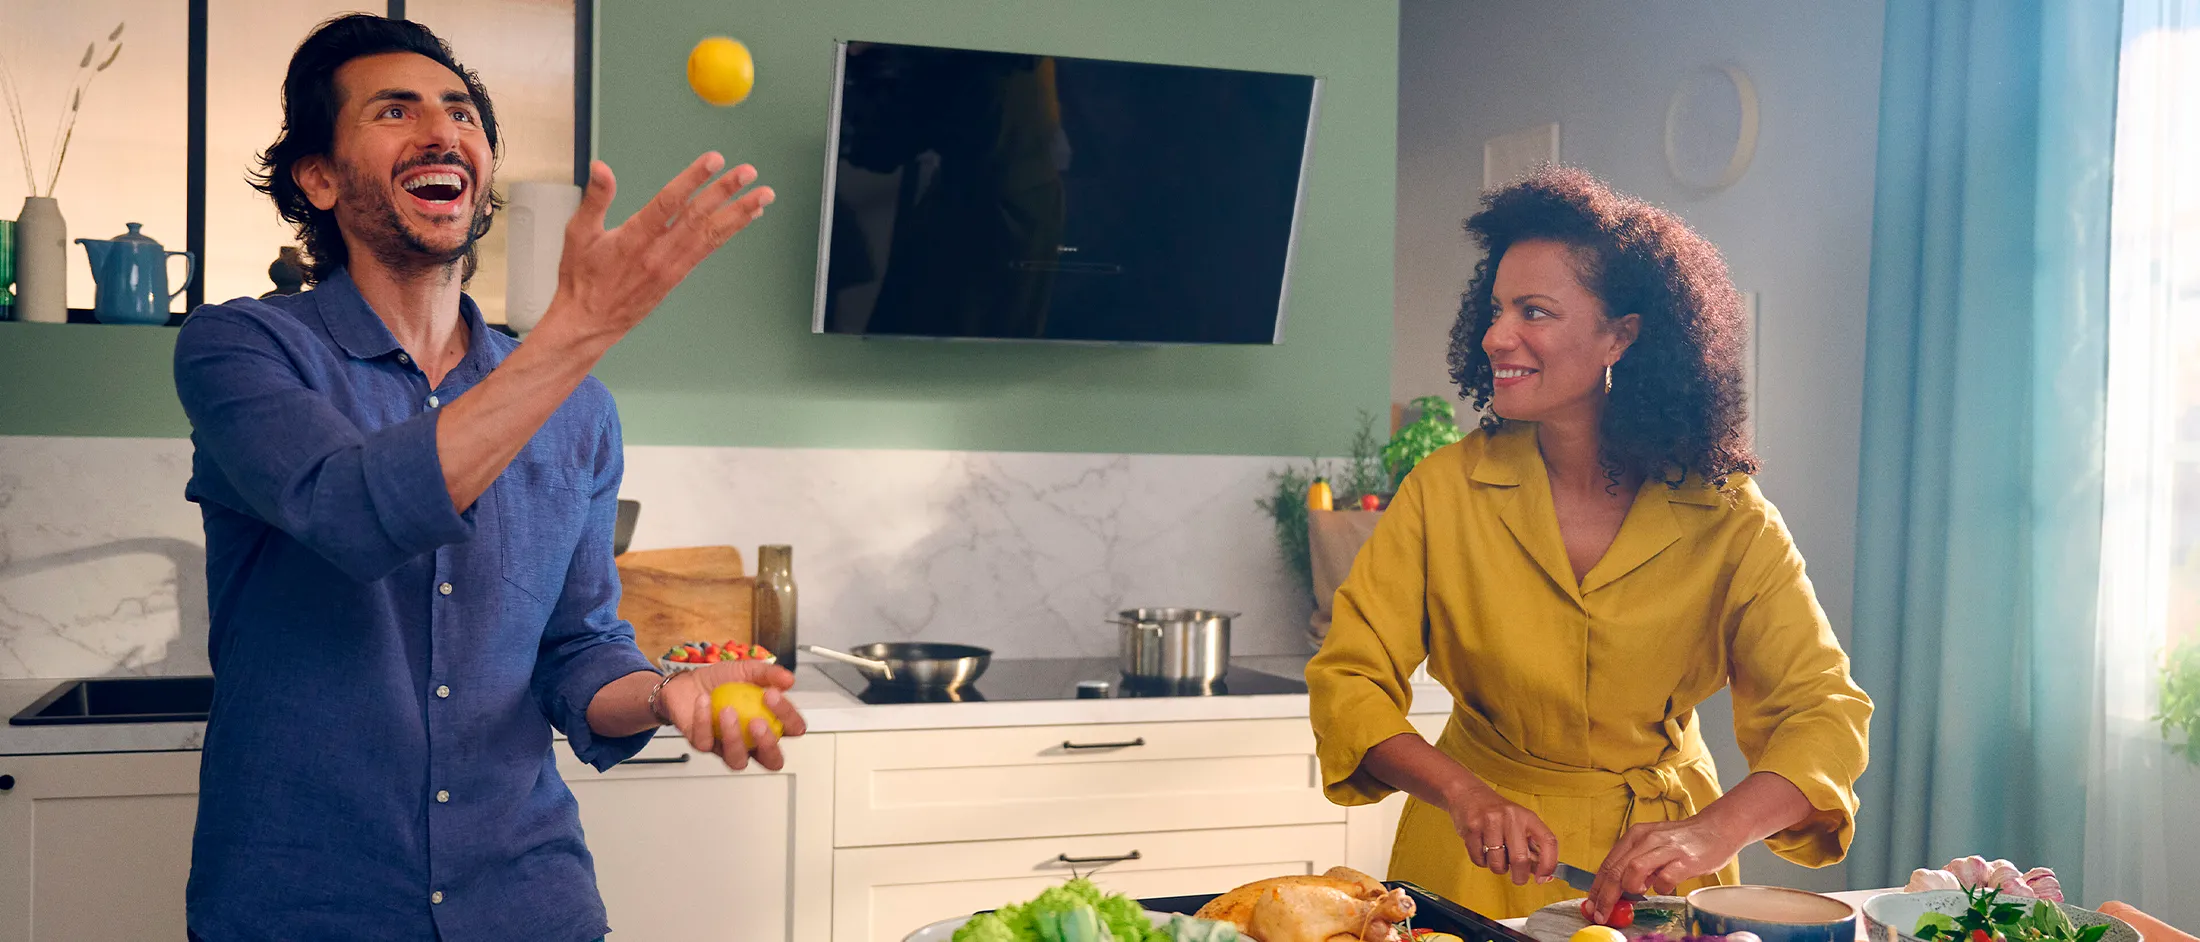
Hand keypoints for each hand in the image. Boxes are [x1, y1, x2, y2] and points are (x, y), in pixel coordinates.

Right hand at [542, 154, 774, 343]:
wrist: (589, 323)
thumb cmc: (582, 277)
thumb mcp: (579, 234)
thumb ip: (595, 199)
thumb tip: (601, 168)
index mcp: (633, 238)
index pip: (668, 202)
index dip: (693, 180)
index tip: (713, 161)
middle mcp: (658, 253)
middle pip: (697, 216)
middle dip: (726, 192)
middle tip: (748, 172)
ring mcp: (671, 267)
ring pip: (711, 234)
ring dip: (740, 212)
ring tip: (764, 195)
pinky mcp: (678, 276)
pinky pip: (709, 249)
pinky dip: (730, 230)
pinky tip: (748, 216)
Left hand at [657, 661, 806, 771]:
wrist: (688, 683)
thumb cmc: (721, 681)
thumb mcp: (747, 670)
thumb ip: (769, 674)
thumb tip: (788, 680)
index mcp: (770, 723)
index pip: (792, 729)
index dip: (788, 718)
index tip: (772, 695)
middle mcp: (752, 741)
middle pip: (771, 760)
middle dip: (768, 745)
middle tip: (757, 723)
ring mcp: (728, 747)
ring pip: (738, 760)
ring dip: (734, 738)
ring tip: (727, 711)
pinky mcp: (704, 746)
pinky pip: (706, 742)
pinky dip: (704, 720)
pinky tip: (703, 701)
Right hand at [1442, 781, 1558, 885]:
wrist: (1468, 794)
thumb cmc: (1497, 813)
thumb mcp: (1519, 823)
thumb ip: (1531, 848)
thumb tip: (1543, 875)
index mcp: (1527, 816)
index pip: (1548, 841)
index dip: (1549, 864)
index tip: (1543, 877)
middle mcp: (1510, 817)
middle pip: (1520, 859)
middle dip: (1519, 877)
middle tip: (1517, 878)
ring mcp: (1490, 822)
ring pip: (1497, 863)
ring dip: (1498, 868)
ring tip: (1495, 855)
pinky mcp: (1471, 828)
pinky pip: (1479, 860)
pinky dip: (1482, 862)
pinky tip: (1482, 849)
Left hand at [1587, 816, 1741, 922]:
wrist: (1716, 828)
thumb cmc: (1682, 841)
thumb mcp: (1652, 845)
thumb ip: (1635, 862)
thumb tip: (1617, 889)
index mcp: (1635, 835)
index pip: (1608, 864)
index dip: (1596, 888)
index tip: (1591, 906)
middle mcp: (1647, 839)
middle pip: (1616, 869)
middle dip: (1605, 896)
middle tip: (1602, 913)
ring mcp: (1666, 849)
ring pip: (1634, 868)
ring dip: (1630, 886)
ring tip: (1638, 892)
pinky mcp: (1686, 860)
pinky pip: (1665, 878)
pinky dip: (1660, 887)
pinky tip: (1664, 886)